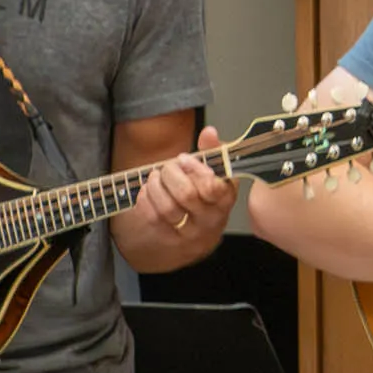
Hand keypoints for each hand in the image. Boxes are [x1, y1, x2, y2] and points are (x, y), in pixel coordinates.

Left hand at [135, 125, 237, 253]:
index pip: (212, 186)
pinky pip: (153, 218)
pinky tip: (149, 191)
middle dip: (171, 173)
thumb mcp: (216, 174)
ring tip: (156, 177)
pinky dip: (146, 199)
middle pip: (186, 194)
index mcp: (225, 199)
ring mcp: (191, 233)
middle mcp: (211, 219)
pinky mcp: (171, 240)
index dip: (195, 168)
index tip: (184, 159)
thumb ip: (212, 151)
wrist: (198, 234)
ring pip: (167, 207)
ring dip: (155, 185)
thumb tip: (209, 132)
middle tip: (168, 167)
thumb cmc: (207, 196)